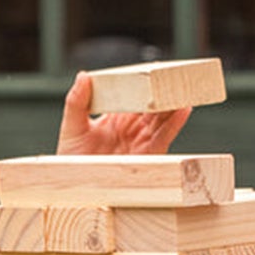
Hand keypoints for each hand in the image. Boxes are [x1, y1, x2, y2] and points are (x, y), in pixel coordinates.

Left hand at [55, 72, 193, 155]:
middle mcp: (132, 130)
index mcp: (117, 119)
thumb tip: (83, 75)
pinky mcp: (147, 156)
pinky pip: (164, 137)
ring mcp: (141, 143)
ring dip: (173, 105)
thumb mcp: (72, 126)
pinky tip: (183, 109)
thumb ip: (76, 101)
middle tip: (175, 74)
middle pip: (153, 107)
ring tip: (183, 88)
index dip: (145, 84)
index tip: (153, 68)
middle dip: (165, 92)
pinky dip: (174, 124)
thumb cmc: (70, 160)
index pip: (134, 97)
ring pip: (162, 120)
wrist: (71, 186)